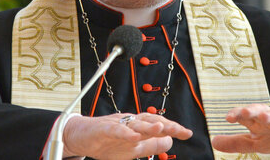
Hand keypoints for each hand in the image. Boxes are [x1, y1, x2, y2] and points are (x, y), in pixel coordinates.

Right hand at [61, 113, 192, 159]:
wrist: (81, 136)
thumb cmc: (108, 141)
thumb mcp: (133, 148)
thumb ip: (151, 145)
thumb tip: (170, 142)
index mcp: (139, 126)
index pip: (159, 125)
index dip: (173, 128)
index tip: (188, 133)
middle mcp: (131, 122)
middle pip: (151, 121)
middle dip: (166, 125)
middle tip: (179, 130)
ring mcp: (117, 124)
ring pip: (135, 123)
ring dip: (149, 126)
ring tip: (161, 129)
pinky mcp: (103, 129)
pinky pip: (116, 130)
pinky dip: (125, 132)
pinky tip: (133, 136)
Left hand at [211, 104, 269, 153]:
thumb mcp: (256, 142)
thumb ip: (236, 142)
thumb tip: (214, 142)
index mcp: (258, 121)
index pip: (246, 116)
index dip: (237, 115)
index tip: (228, 118)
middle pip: (259, 111)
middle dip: (252, 111)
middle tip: (243, 113)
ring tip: (263, 117)